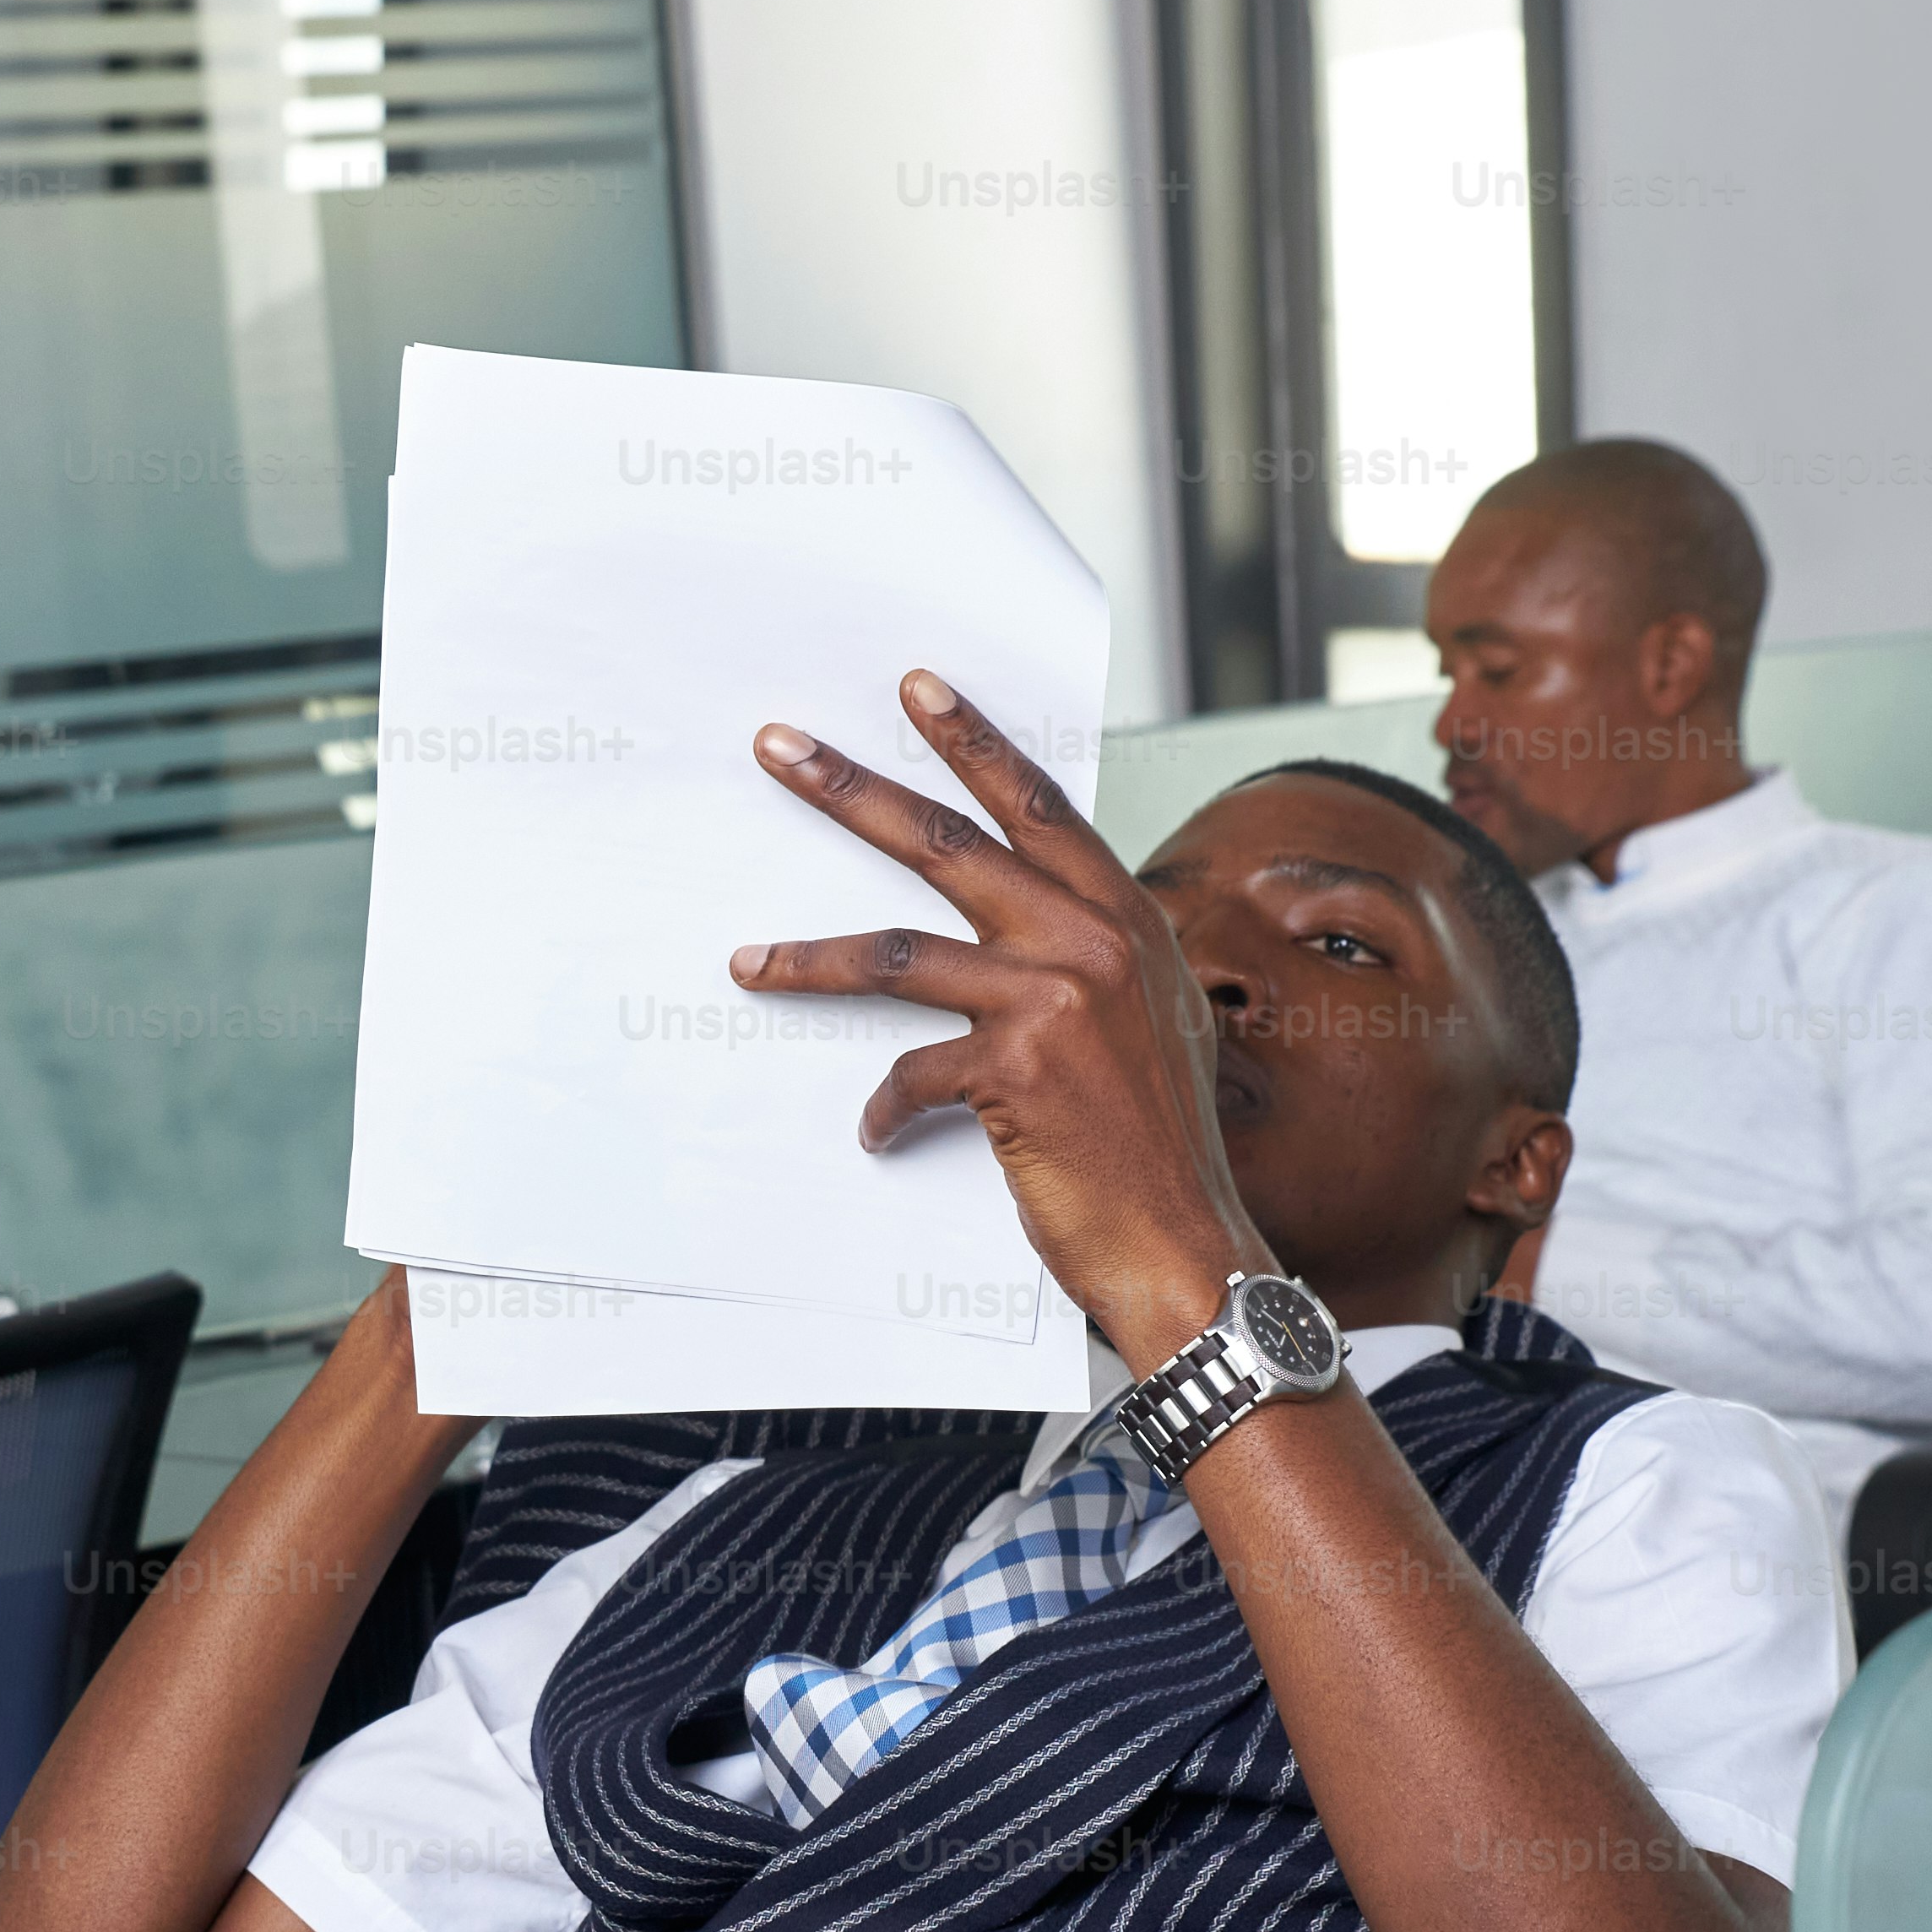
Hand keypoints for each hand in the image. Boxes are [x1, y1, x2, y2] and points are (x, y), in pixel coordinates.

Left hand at [731, 673, 1267, 1366]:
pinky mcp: (1014, 1067)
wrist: (1185, 1242)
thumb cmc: (1160, 1147)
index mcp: (1128, 919)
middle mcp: (1095, 940)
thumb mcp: (1153, 1024)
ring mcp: (1054, 998)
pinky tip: (877, 1136)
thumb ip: (1099, 963)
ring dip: (808, 957)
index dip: (974, 743)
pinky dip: (885, 1110)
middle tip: (778, 748)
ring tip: (747, 959)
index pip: (1040, 807)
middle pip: (950, 844)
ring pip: (897, 951)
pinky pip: (911, 1073)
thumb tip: (1037, 935)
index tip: (918, 689)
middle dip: (852, 790)